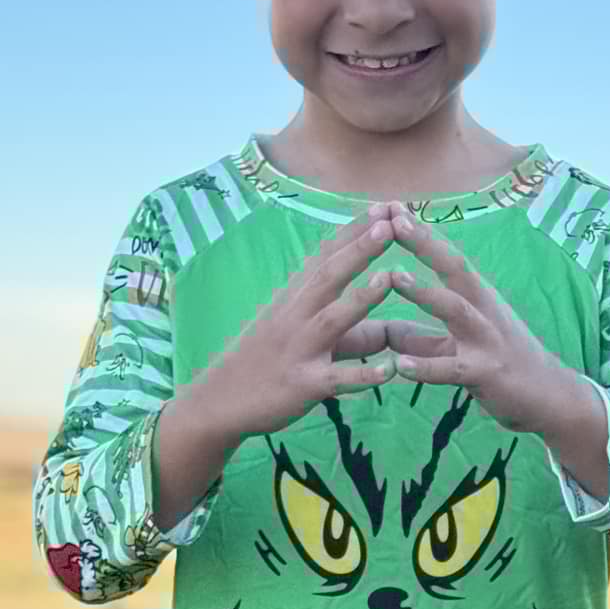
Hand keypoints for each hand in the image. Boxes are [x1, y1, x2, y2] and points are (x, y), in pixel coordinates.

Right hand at [195, 205, 399, 441]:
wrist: (219, 402)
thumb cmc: (259, 361)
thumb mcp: (289, 325)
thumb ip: (328, 310)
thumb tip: (370, 308)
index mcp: (292, 300)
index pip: (325, 258)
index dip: (352, 232)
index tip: (381, 206)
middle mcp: (294, 318)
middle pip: (329, 277)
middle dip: (360, 249)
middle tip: (390, 222)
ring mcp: (299, 351)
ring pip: (333, 321)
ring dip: (362, 298)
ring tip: (390, 277)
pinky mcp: (303, 385)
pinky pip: (337, 380)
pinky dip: (363, 376)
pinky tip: (389, 371)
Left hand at [379, 207, 567, 434]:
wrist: (550, 397)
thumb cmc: (504, 364)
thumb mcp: (460, 345)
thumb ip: (422, 338)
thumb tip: (384, 332)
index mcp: (478, 297)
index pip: (447, 257)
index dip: (421, 232)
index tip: (391, 207)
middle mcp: (484, 310)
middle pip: (454, 267)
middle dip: (423, 243)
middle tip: (392, 220)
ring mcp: (487, 340)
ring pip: (455, 309)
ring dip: (424, 292)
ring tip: (392, 277)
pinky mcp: (486, 373)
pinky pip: (451, 369)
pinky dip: (425, 367)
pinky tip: (398, 368)